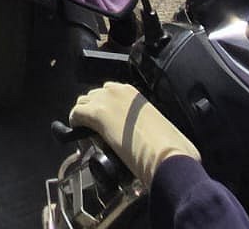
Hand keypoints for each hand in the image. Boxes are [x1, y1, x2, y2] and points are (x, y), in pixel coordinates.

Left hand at [70, 83, 198, 187]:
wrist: (168, 157)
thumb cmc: (173, 148)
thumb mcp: (160, 128)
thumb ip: (150, 125)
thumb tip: (150, 137)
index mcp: (133, 94)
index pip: (109, 94)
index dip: (106, 110)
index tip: (109, 125)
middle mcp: (117, 91)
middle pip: (94, 97)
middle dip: (94, 112)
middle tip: (99, 133)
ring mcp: (105, 100)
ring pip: (83, 103)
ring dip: (85, 118)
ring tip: (90, 137)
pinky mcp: (95, 114)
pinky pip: (76, 114)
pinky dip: (75, 125)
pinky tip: (81, 139)